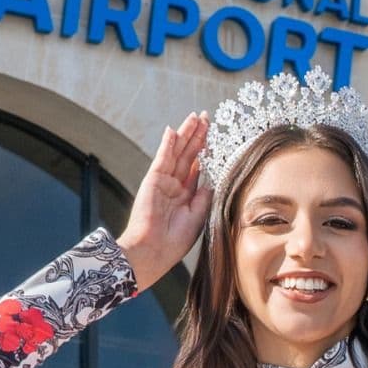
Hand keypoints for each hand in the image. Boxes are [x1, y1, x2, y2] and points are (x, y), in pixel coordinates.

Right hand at [115, 110, 212, 286]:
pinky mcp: (153, 180)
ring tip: (195, 117)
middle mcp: (174, 186)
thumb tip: (212, 180)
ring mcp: (163, 181)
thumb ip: (205, 197)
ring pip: (177, 152)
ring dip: (186, 134)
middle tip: (206, 117)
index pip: (197, 168)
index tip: (214, 137)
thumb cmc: (174, 242)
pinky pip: (163, 158)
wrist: (153, 251)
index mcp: (185, 196)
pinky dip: (167, 144)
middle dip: (197, 136)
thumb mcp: (198, 217)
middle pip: (188, 155)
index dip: (205, 152)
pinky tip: (173, 130)